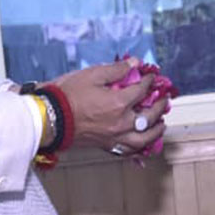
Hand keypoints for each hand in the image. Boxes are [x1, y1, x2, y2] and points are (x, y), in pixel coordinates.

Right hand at [51, 58, 168, 154]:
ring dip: (156, 131)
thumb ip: (116, 70)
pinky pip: (129, 150)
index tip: (152, 77)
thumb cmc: (67, 96)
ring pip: (143, 138)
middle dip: (159, 106)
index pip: (142, 90)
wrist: (49, 118)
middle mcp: (121, 122)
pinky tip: (143, 144)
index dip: (149, 81)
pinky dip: (140, 148)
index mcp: (119, 103)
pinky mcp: (105, 145)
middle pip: (149, 116)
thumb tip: (133, 64)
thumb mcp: (92, 74)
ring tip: (161, 125)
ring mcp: (114, 136)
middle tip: (164, 100)